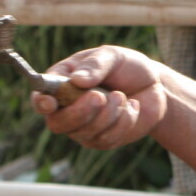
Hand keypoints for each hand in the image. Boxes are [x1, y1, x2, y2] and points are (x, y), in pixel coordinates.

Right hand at [29, 46, 168, 148]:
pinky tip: (132, 106)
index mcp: (62, 84)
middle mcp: (68, 109)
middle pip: (58, 124)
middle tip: (99, 96)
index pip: (41, 99)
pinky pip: (106, 139)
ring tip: (122, 96)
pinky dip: (123, 121)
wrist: (154, 85)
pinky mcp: (104, 139)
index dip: (41, 104)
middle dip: (79, 112)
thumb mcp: (112, 56)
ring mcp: (85, 127)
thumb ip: (95, 65)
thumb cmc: (126, 66)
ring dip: (107, 115)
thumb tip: (77, 80)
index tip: (51, 103)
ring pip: (84, 133)